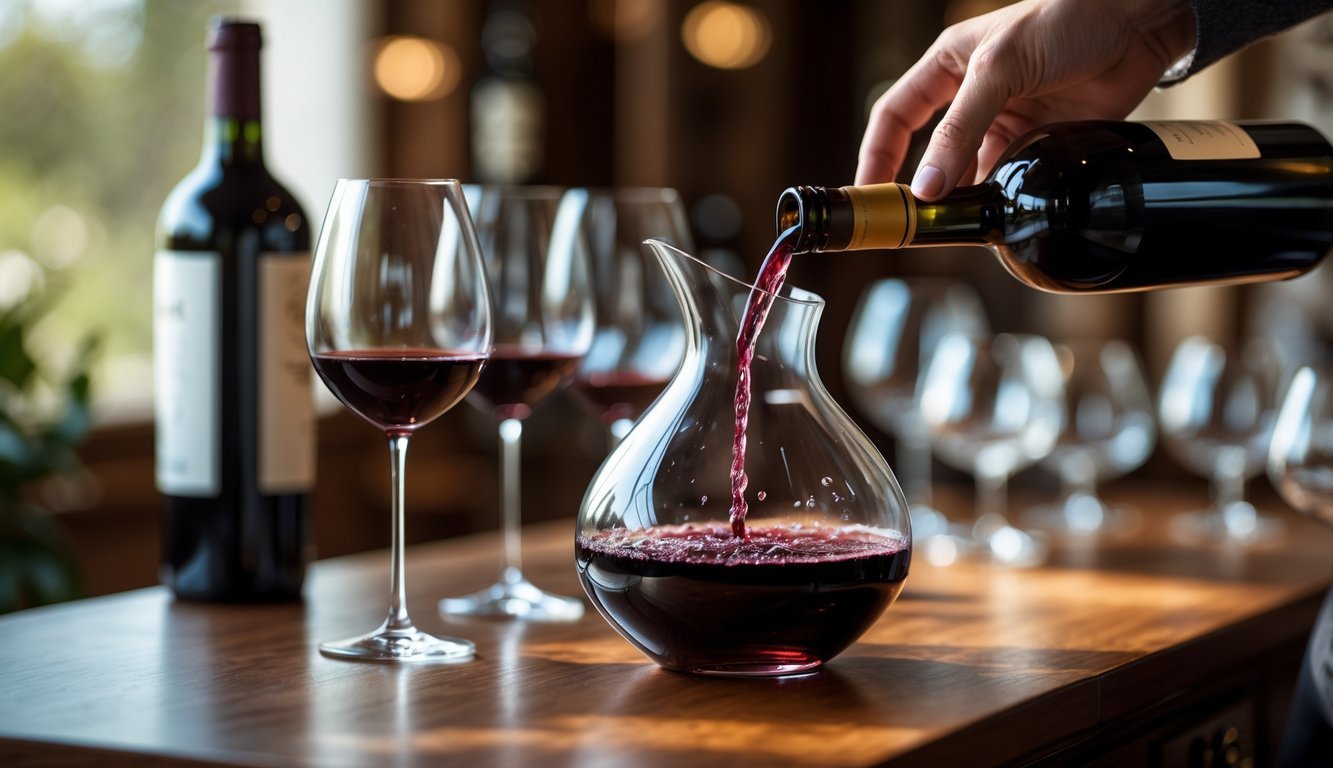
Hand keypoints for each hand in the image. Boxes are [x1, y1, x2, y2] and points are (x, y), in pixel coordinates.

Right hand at [855, 0, 1195, 197]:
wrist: (1139, 22)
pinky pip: (1011, 177)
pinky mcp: (1040, 139)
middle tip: (908, 225)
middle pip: (930, 152)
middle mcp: (972, 96)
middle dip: (918, 188)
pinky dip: (1002, 198)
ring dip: (963, 199)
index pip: (895, 116)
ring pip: (970, 170)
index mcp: (949, 67)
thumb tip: (928, 187)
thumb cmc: (1066, 20)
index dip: (876, 155)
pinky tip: (997, 215)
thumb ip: (960, 130)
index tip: (868, 194)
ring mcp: (1006, 120)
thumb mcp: (1000, 70)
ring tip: (954, 228)